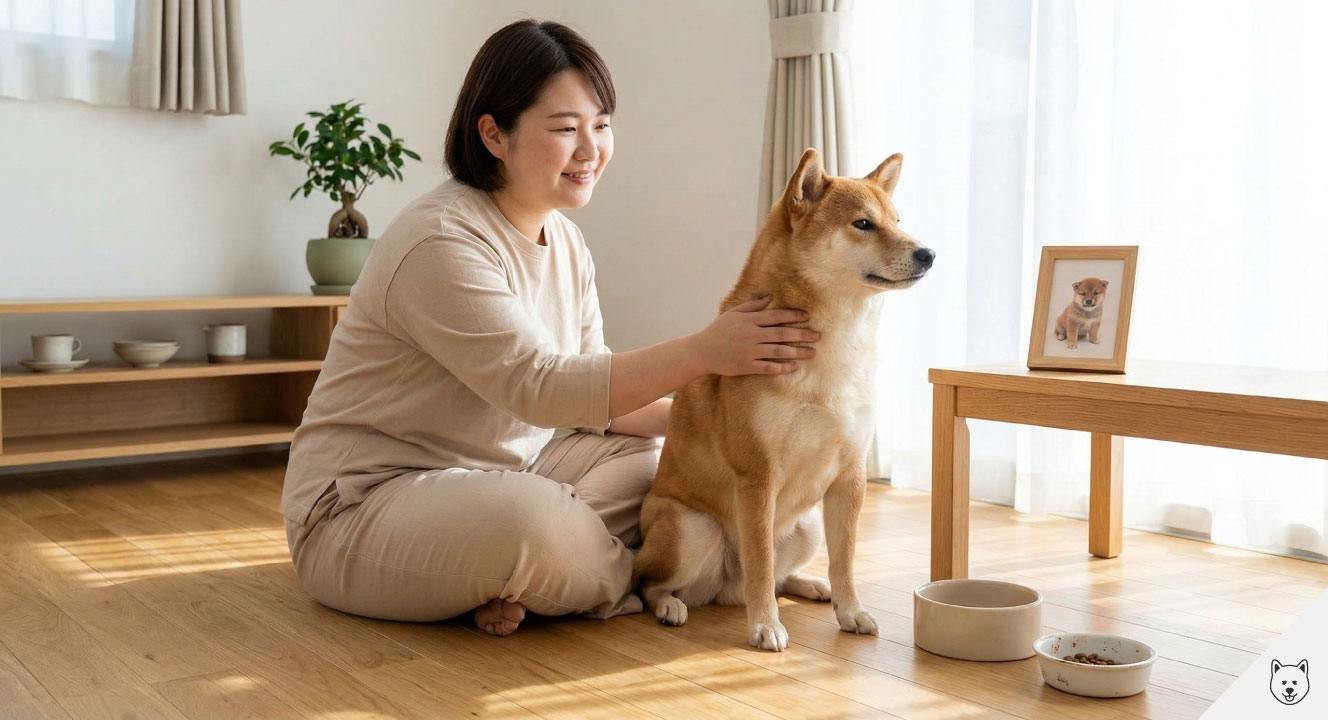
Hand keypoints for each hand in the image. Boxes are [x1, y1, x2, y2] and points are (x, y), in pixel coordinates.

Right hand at [690, 296, 818, 375]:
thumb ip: (752, 306)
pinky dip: (781, 367)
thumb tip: (770, 298)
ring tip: (812, 352)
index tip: (808, 317)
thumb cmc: (718, 331)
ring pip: (778, 351)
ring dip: (797, 352)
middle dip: (801, 334)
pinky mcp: (746, 366)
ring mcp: (749, 352)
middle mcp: (751, 335)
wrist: (701, 351)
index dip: (793, 316)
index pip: (776, 316)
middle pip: (781, 334)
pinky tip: (794, 367)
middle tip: (818, 335)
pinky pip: (767, 367)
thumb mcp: (733, 314)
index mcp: (749, 320)